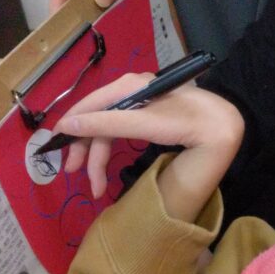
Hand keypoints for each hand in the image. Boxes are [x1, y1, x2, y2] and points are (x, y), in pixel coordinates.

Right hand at [53, 75, 244, 221]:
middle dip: (84, 150)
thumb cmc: (185, 120)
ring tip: (95, 187)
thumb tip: (67, 125)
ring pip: (107, 132)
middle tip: (73, 174)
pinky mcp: (147, 117)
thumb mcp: (144, 123)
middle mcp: (129, 91)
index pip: (88, 106)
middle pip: (96, 121)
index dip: (71, 127)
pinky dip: (111, 152)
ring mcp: (138, 105)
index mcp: (127, 86)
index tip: (54, 149)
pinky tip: (106, 169)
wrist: (220, 124)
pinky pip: (119, 134)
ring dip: (97, 159)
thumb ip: (106, 124)